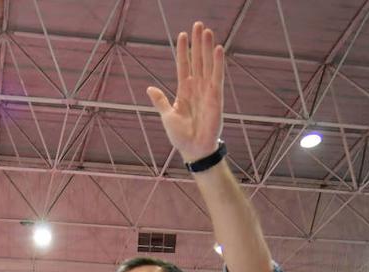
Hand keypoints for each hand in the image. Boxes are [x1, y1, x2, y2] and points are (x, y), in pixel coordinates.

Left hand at [146, 22, 224, 162]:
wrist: (193, 150)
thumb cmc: (181, 136)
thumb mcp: (167, 116)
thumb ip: (160, 101)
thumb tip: (149, 88)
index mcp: (184, 91)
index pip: (184, 65)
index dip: (183, 51)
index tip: (182, 35)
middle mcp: (197, 87)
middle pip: (197, 60)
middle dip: (197, 43)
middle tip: (198, 24)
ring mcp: (207, 91)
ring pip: (207, 64)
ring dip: (207, 47)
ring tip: (207, 30)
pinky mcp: (216, 97)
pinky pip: (217, 77)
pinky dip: (217, 63)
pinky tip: (218, 49)